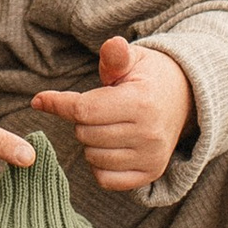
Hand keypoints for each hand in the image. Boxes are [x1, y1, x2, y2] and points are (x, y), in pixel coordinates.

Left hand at [30, 34, 193, 193]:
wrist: (185, 98)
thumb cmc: (148, 77)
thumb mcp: (133, 59)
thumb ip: (114, 57)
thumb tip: (104, 48)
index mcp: (141, 102)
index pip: (83, 110)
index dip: (58, 103)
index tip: (41, 99)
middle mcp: (149, 133)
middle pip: (85, 133)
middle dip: (83, 120)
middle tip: (101, 108)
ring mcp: (151, 157)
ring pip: (92, 157)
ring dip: (91, 142)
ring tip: (109, 125)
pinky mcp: (151, 173)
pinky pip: (105, 179)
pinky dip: (100, 165)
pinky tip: (111, 147)